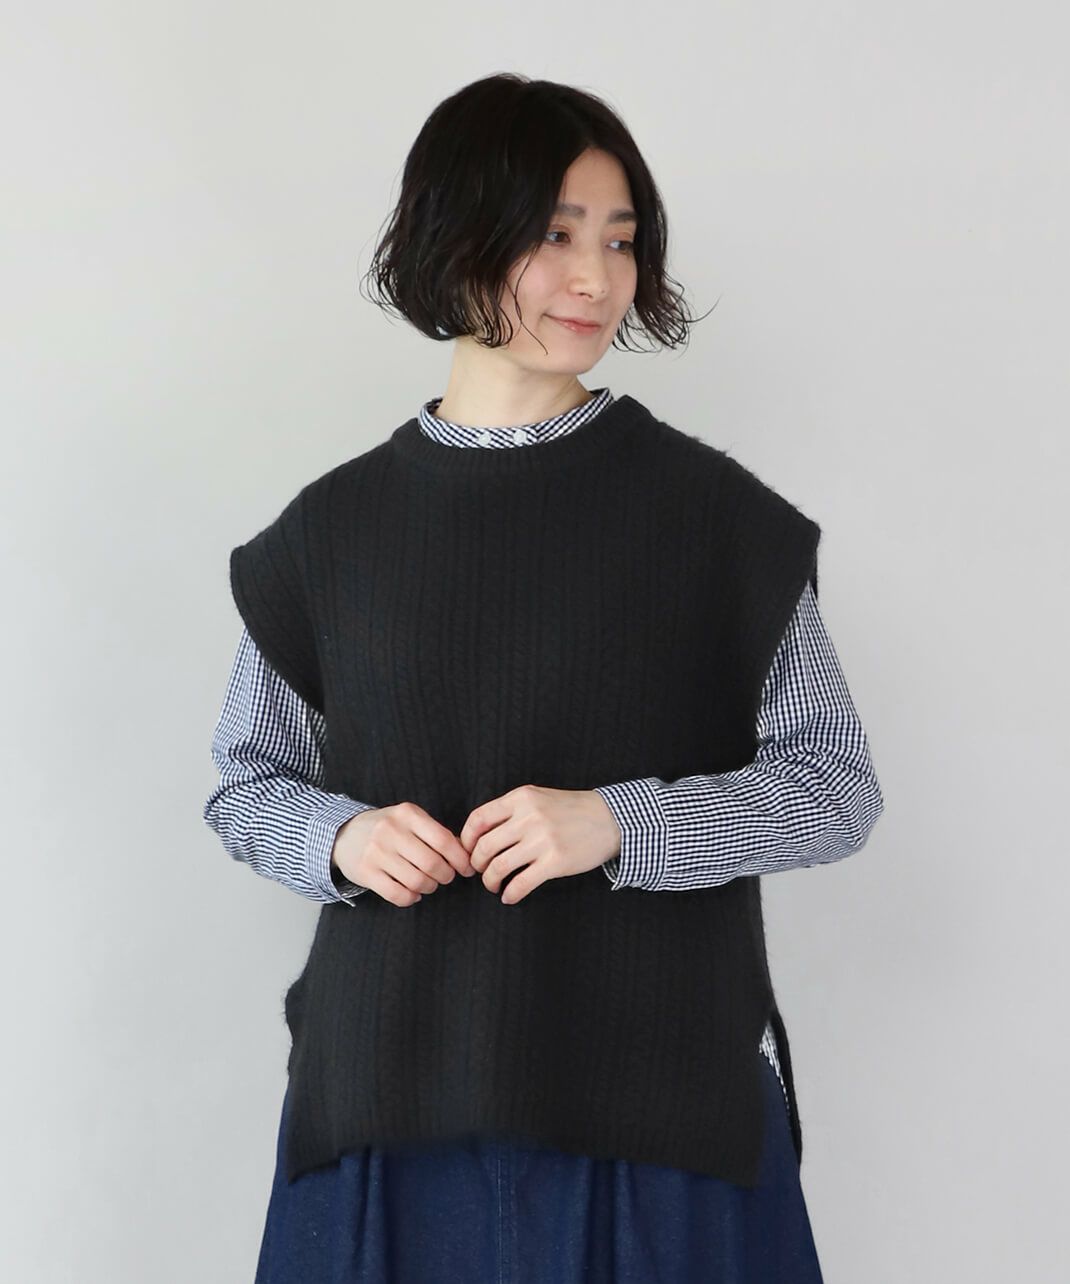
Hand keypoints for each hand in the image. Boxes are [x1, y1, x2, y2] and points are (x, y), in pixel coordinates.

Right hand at [332, 802, 475, 907]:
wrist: (344, 834)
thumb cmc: (387, 829)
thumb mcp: (410, 820)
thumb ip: (435, 833)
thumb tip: (465, 854)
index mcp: (407, 814)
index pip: (443, 839)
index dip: (460, 858)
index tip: (467, 868)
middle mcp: (390, 831)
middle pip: (432, 863)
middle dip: (446, 875)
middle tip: (445, 877)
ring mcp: (376, 852)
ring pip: (417, 881)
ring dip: (429, 887)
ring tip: (428, 883)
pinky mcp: (365, 873)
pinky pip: (398, 895)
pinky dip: (411, 898)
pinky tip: (413, 893)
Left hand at [459, 785, 621, 905]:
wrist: (609, 819)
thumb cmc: (570, 810)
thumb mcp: (538, 798)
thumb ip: (511, 811)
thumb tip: (479, 834)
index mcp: (521, 798)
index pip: (478, 819)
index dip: (466, 839)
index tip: (467, 851)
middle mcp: (529, 817)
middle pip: (485, 846)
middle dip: (477, 864)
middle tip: (480, 871)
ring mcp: (542, 840)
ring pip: (499, 867)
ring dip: (490, 881)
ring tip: (493, 885)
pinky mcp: (555, 862)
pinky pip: (521, 883)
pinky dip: (510, 894)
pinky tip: (509, 897)